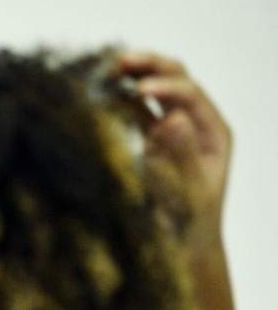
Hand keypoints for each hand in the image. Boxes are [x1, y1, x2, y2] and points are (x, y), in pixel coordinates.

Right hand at [116, 52, 231, 246]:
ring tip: (104, 68)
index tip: (138, 91)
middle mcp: (194, 124)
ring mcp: (171, 130)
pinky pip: (134, 111)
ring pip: (152, 90)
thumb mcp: (189, 193)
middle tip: (118, 60)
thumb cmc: (189, 226)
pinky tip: (97, 93)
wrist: (181, 248)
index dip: (164, 87)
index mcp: (212, 132)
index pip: (189, 96)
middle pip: (174, 79)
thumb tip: (173, 117)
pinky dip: (117, 98)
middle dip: (147, 67)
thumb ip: (182, 155)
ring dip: (130, 76)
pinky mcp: (149, 140)